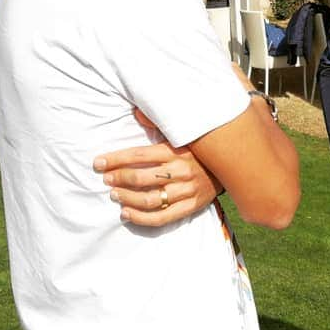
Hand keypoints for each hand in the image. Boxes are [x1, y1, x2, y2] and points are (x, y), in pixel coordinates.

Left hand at [93, 108, 223, 227]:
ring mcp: (187, 190)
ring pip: (149, 199)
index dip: (116, 159)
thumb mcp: (182, 133)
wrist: (231, 165)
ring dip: (126, 199)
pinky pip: (162, 218)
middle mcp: (181, 171)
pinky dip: (141, 218)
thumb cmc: (199, 149)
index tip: (98, 163)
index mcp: (176, 150)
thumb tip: (136, 111)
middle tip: (106, 180)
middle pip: (141, 178)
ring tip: (114, 196)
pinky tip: (126, 214)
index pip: (139, 155)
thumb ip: (158, 124)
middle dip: (118, 179)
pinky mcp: (192, 206)